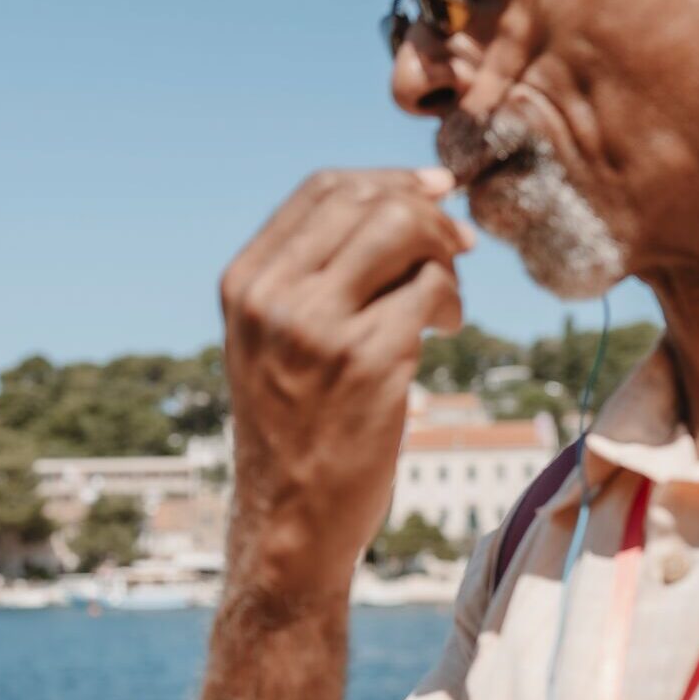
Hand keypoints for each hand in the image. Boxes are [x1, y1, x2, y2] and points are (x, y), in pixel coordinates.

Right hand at [220, 168, 469, 590]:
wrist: (290, 519)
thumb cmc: (294, 427)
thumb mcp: (270, 340)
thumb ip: (309, 275)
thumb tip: (402, 200)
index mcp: (244, 283)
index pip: (322, 188)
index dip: (389, 180)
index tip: (432, 195)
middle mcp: (272, 297)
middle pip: (369, 199)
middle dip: (427, 213)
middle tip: (454, 247)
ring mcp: (317, 328)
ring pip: (405, 230)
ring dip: (443, 253)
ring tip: (443, 297)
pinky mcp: (368, 360)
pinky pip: (431, 288)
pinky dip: (450, 301)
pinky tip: (444, 331)